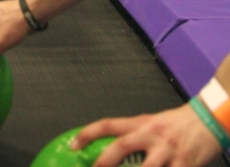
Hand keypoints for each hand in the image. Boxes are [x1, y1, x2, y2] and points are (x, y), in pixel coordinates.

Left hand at [72, 104, 220, 166]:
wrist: (208, 119)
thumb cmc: (176, 124)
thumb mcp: (152, 124)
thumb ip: (134, 136)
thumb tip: (111, 152)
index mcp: (141, 123)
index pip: (108, 125)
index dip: (88, 133)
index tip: (73, 144)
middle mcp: (152, 135)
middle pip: (123, 146)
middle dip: (105, 160)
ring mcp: (168, 151)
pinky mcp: (186, 164)